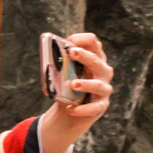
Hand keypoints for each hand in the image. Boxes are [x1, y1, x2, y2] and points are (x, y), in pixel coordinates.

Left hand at [38, 32, 112, 152]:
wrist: (70, 112)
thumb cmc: (67, 88)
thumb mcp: (63, 74)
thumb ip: (59, 65)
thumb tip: (49, 58)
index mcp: (94, 59)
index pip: (93, 44)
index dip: (82, 40)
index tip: (69, 41)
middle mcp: (102, 72)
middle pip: (96, 61)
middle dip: (84, 56)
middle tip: (71, 52)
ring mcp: (104, 89)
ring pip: (98, 84)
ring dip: (86, 84)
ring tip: (73, 84)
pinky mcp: (101, 106)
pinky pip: (94, 107)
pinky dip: (82, 109)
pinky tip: (70, 108)